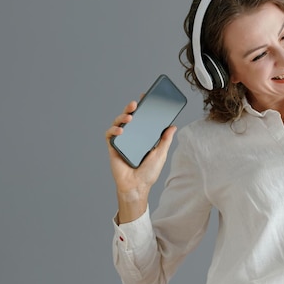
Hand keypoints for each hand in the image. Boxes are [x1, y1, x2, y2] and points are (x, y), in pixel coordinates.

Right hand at [105, 100, 176, 221]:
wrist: (137, 186)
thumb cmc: (149, 172)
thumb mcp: (160, 154)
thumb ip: (165, 140)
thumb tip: (173, 126)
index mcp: (143, 136)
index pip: (142, 118)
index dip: (143, 107)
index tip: (145, 96)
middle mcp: (132, 136)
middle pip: (130, 117)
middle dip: (131, 108)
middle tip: (136, 103)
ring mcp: (122, 141)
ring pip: (119, 123)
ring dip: (122, 117)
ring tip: (130, 116)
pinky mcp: (113, 147)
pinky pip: (110, 135)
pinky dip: (114, 130)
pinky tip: (121, 130)